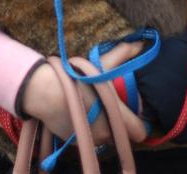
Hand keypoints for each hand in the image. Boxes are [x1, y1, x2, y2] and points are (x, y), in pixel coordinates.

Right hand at [19, 41, 144, 144]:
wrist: (46, 92)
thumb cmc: (78, 79)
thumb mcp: (102, 64)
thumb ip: (123, 54)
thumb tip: (140, 44)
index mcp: (117, 116)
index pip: (140, 132)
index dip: (140, 123)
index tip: (134, 114)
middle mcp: (107, 133)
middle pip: (121, 133)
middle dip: (118, 122)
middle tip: (110, 106)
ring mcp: (91, 141)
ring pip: (104, 137)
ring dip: (103, 127)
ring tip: (94, 109)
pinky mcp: (75, 143)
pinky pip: (88, 139)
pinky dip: (87, 130)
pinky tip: (80, 114)